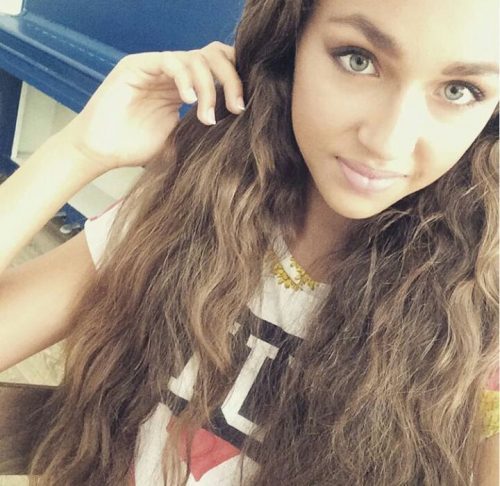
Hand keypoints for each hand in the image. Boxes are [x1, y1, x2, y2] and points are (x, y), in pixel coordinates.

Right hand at [60, 41, 244, 172]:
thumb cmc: (137, 149)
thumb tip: (238, 137)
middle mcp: (173, 74)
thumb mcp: (180, 142)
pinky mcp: (137, 65)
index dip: (236, 80)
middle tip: (237, 108)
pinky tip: (190, 102)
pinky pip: (170, 61)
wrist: (102, 153)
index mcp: (185, 88)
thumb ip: (202, 132)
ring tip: (207, 118)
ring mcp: (156, 67)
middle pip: (214, 57)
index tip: (243, 108)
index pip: (219, 69)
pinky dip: (185, 79)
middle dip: (232, 80)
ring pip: (196, 58)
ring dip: (210, 87)